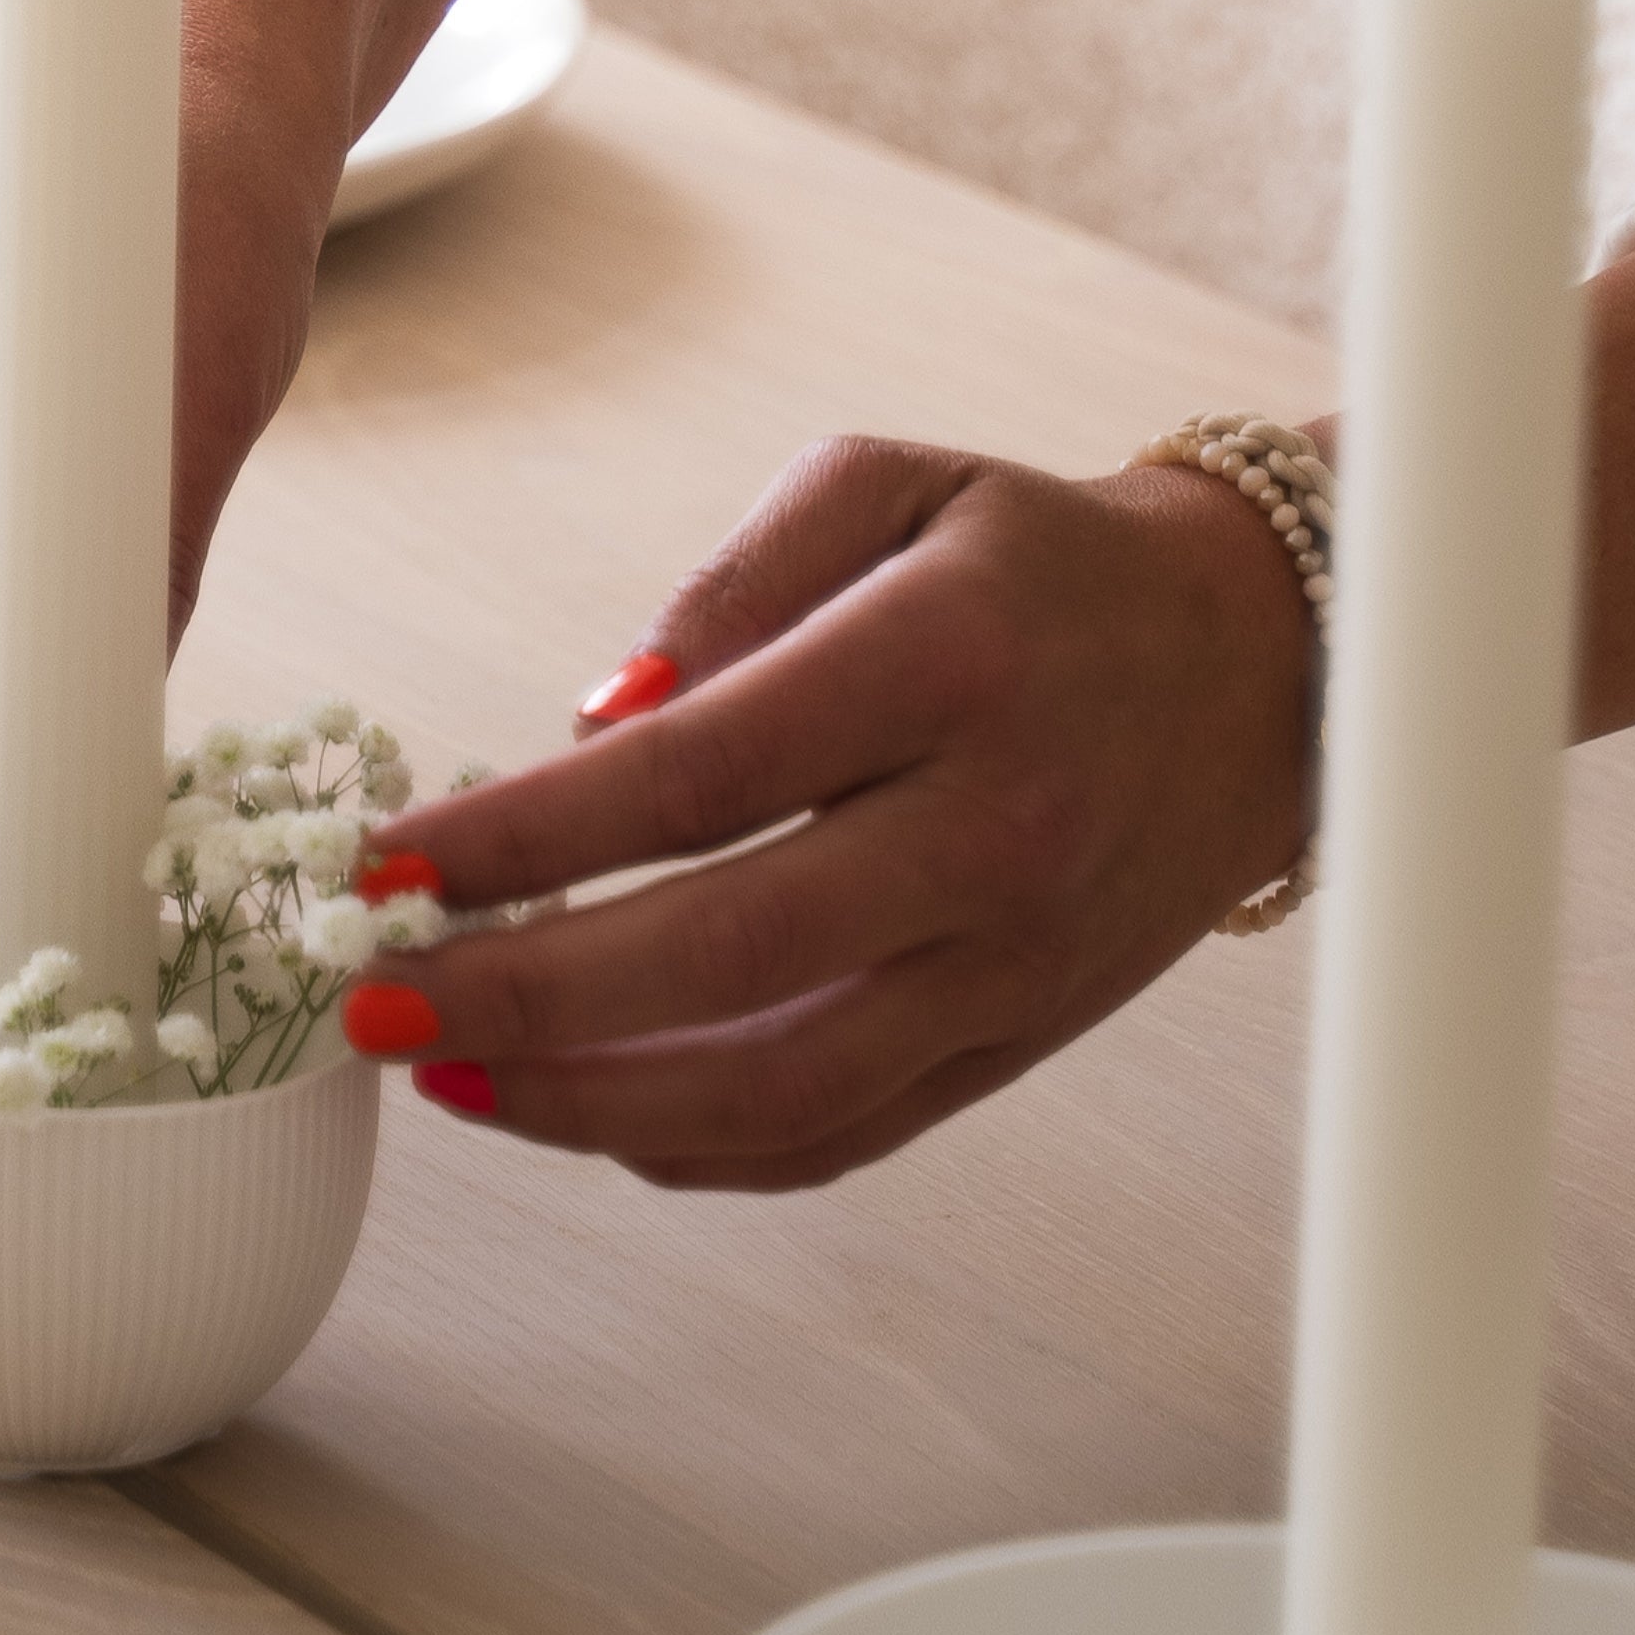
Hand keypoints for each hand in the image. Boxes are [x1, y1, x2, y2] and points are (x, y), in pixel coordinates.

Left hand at [336, 434, 1317, 1191]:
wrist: (1253, 664)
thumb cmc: (1036, 561)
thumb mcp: (887, 485)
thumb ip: (729, 586)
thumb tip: (595, 726)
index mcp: (943, 668)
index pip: (696, 780)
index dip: (527, 835)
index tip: (397, 858)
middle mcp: (990, 832)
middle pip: (722, 956)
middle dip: (525, 996)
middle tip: (381, 999)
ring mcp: (1011, 963)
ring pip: (776, 1087)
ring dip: (590, 1104)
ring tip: (453, 1078)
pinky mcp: (1018, 1042)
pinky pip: (843, 1134)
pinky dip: (700, 1148)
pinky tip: (587, 1117)